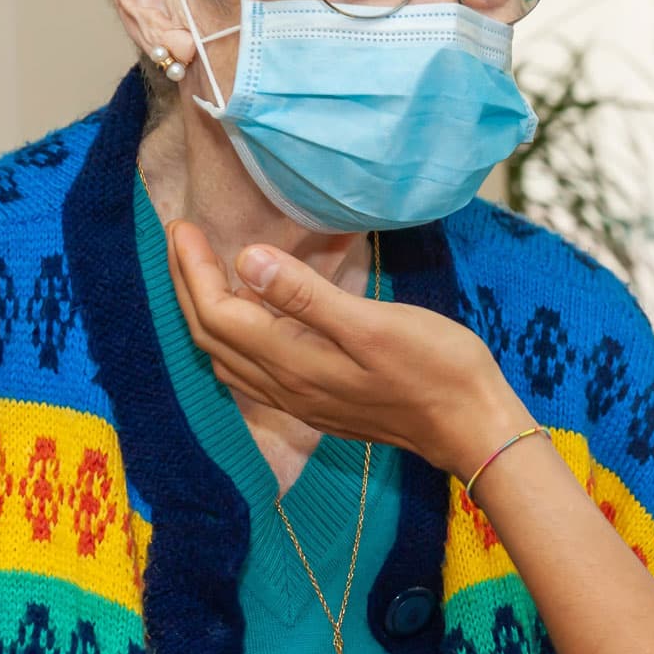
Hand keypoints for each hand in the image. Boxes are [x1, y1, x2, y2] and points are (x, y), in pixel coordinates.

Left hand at [166, 221, 529, 477]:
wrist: (470, 426)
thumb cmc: (434, 368)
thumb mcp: (373, 324)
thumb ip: (306, 295)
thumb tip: (246, 260)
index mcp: (292, 362)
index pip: (217, 313)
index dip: (194, 269)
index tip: (184, 226)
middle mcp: (284, 386)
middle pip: (212, 336)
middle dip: (189, 286)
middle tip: (183, 240)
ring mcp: (300, 401)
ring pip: (227, 358)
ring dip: (206, 314)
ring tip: (203, 274)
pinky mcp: (318, 405)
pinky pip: (250, 371)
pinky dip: (233, 339)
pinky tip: (249, 323)